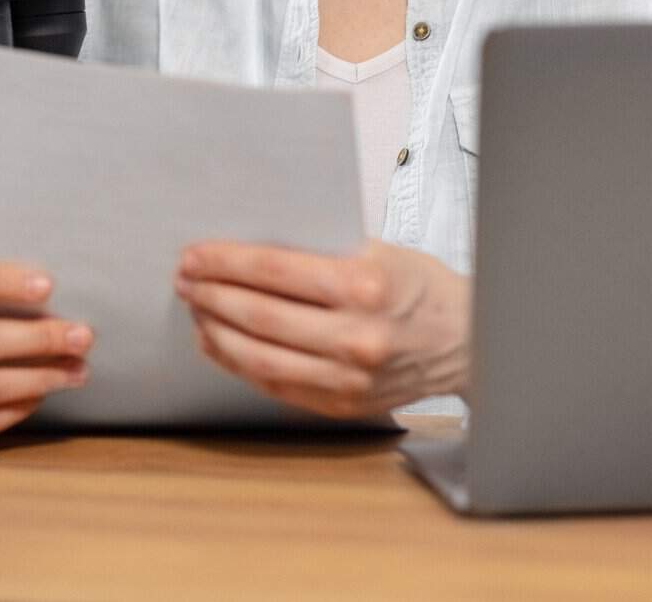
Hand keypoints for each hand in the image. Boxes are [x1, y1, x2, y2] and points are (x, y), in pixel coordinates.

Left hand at [174, 239, 470, 419]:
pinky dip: (240, 364)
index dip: (225, 262)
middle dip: (211, 294)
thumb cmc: (420, 287)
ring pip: (260, 357)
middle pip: (259, 315)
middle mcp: (355, 336)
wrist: (467, 341)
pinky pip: (276, 385)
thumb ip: (319, 251)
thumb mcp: (377, 250)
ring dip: (216, 331)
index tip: (195, 255)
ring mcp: (347, 378)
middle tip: (185, 279)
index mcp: (363, 285)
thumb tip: (250, 246)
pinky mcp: (341, 404)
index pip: (274, 271)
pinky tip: (221, 343)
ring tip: (195, 310)